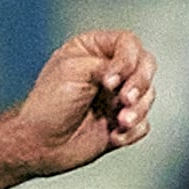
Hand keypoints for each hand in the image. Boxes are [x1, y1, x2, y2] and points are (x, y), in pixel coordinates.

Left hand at [2, 29, 154, 177]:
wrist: (40, 145)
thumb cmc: (48, 105)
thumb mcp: (74, 71)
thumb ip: (108, 65)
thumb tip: (130, 76)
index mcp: (93, 50)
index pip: (128, 43)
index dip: (127, 61)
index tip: (109, 81)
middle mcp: (109, 71)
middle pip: (146, 66)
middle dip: (139, 85)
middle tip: (124, 100)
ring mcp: (117, 98)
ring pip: (149, 96)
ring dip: (137, 111)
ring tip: (119, 123)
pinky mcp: (122, 123)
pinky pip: (143, 124)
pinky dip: (132, 131)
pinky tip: (113, 136)